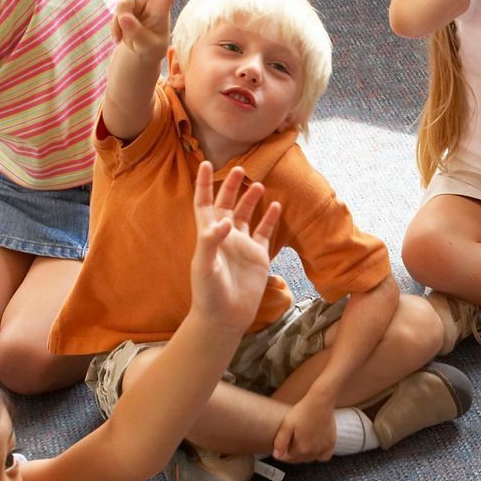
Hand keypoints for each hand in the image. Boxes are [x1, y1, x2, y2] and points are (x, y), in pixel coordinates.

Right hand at [110, 0, 183, 62]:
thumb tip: (123, 17)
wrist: (140, 50)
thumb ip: (137, 33)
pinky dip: (115, 28)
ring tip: (124, 40)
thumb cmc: (152, 47)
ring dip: (120, 25)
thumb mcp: (148, 46)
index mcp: (162, 7)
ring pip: (121, 6)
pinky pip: (114, 15)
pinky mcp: (123, 6)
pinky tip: (119, 39)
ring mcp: (134, 1)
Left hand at [189, 161, 280, 333]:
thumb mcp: (205, 266)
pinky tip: (277, 206)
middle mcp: (225, 237)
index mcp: (208, 235)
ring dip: (251, 200)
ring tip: (258, 185)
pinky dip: (271, 219)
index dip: (203, 184)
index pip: (203, 203)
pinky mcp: (258, 256)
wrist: (225, 317)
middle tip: (240, 168)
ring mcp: (242, 246)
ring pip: (247, 215)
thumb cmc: (208, 293)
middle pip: (227, 204)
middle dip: (231, 186)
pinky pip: (265, 232)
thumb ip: (211, 241)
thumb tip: (226, 220)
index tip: (205, 163)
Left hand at [273, 397, 335, 463]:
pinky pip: (324, 456)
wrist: (320, 402)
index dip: (282, 453)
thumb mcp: (287, 425)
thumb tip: (276, 455)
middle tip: (290, 444)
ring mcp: (323, 448)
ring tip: (301, 443)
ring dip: (304, 455)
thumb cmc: (303, 411)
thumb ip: (280, 442)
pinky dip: (319, 454)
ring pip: (311, 459)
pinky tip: (315, 447)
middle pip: (299, 459)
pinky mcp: (331, 443)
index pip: (288, 458)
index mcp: (302, 448)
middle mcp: (313, 451)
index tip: (281, 448)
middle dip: (292, 454)